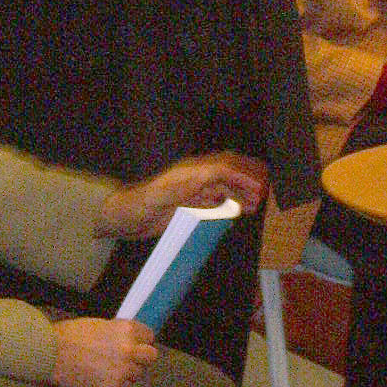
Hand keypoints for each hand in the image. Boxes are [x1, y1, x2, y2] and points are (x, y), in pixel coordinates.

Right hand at [50, 316, 156, 386]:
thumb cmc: (73, 334)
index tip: (134, 342)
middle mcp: (129, 351)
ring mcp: (122, 372)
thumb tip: (134, 341)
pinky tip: (102, 376)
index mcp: (127, 331)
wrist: (51, 353)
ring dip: (128, 371)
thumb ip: (121, 333)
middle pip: (151, 357)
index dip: (141, 339)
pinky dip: (116, 383)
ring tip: (110, 367)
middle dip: (141, 356)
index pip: (149, 336)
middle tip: (128, 356)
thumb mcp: (102, 325)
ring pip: (137, 374)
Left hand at [98, 152, 269, 240]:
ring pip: (224, 185)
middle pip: (228, 171)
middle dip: (248, 178)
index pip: (223, 168)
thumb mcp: (157, 196)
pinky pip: (215, 198)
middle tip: (267, 192)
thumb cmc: (135, 206)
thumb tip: (210, 175)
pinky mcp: (187, 203)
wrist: (119, 218)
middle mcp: (193, 178)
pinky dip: (230, 202)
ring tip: (257, 203)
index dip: (244, 176)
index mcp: (189, 172)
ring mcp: (191, 190)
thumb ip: (182, 186)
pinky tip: (238, 210)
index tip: (260, 188)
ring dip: (242, 191)